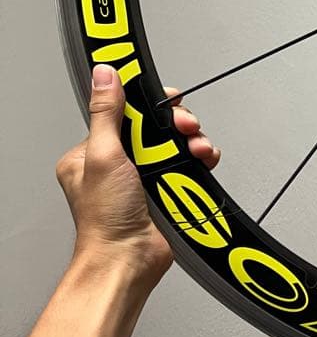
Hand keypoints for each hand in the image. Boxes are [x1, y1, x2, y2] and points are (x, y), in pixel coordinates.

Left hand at [56, 64, 219, 288]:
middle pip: (155, 123)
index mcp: (92, 152)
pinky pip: (189, 162)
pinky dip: (201, 158)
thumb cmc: (106, 221)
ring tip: (197, 147)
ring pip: (175, 141)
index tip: (167, 97)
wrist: (129, 262)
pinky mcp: (168, 187)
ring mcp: (145, 175)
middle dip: (175, 122)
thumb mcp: (103, 156)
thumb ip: (106, 113)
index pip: (125, 110)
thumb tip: (104, 75)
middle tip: (184, 126)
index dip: (149, 102)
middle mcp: (118, 162)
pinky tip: (203, 159)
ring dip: (191, 140)